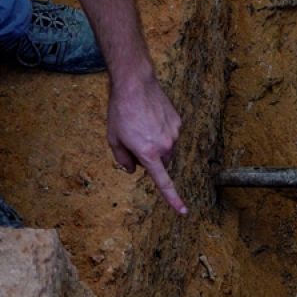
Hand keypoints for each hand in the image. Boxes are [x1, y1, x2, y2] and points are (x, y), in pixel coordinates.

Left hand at [108, 72, 186, 213]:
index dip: (173, 199)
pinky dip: (162, 131)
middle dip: (151, 158)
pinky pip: (171, 134)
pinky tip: (151, 117)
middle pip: (162, 162)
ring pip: (167, 148)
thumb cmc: (120, 112)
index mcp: (148, 154)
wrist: (135, 84)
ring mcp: (174, 134)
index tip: (183, 211)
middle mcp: (165, 146)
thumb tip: (133, 170)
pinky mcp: (178, 122)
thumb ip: (122, 160)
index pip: (163, 182)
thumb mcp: (113, 139)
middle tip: (135, 141)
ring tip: (142, 125)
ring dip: (157, 144)